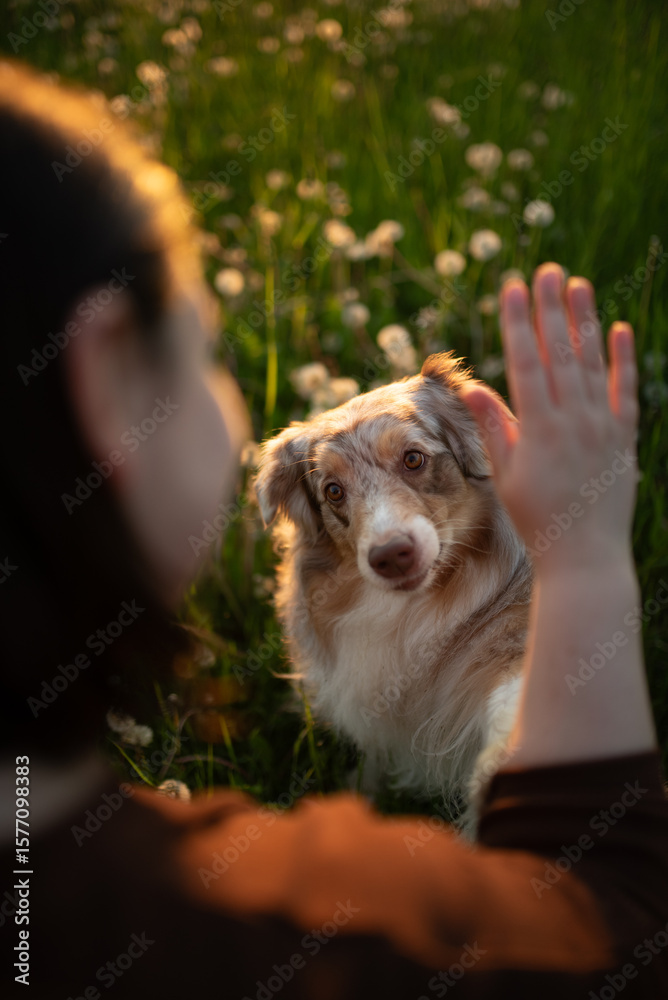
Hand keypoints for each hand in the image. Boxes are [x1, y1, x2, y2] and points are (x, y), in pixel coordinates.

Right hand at [461, 263, 638, 574]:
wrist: (585, 556)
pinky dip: (624, 359)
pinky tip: (619, 329)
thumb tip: (472, 387)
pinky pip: (627, 391)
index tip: (512, 288)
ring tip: (579, 284)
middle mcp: (573, 421)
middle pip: (561, 353)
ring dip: (585, 322)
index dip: (518, 323)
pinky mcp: (625, 438)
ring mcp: (603, 427)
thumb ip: (493, 427)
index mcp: (539, 429)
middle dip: (551, 309)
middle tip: (547, 270)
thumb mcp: (506, 475)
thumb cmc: (537, 518)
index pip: (527, 363)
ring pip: (594, 363)